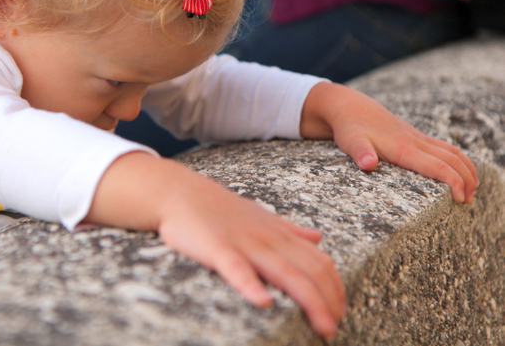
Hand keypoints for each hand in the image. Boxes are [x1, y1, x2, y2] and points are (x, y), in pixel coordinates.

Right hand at [87, 153, 344, 338]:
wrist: (179, 191)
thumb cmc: (217, 207)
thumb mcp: (260, 215)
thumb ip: (290, 229)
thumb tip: (318, 237)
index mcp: (278, 233)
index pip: (319, 260)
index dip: (335, 287)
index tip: (340, 310)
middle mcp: (268, 238)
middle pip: (310, 270)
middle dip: (328, 301)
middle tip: (334, 328)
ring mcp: (244, 242)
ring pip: (286, 272)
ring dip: (309, 301)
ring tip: (322, 326)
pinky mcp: (217, 248)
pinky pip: (237, 268)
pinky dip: (251, 285)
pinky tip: (264, 303)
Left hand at [301, 82, 477, 202]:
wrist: (350, 106)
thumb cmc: (349, 128)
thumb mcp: (350, 142)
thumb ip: (360, 153)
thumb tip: (368, 164)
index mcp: (402, 148)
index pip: (437, 166)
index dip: (452, 182)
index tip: (460, 199)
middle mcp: (414, 141)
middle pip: (450, 159)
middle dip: (465, 180)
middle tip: (468, 201)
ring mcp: (416, 137)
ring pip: (450, 151)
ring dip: (466, 168)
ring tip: (472, 188)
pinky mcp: (414, 135)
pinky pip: (443, 146)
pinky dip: (457, 158)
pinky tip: (459, 169)